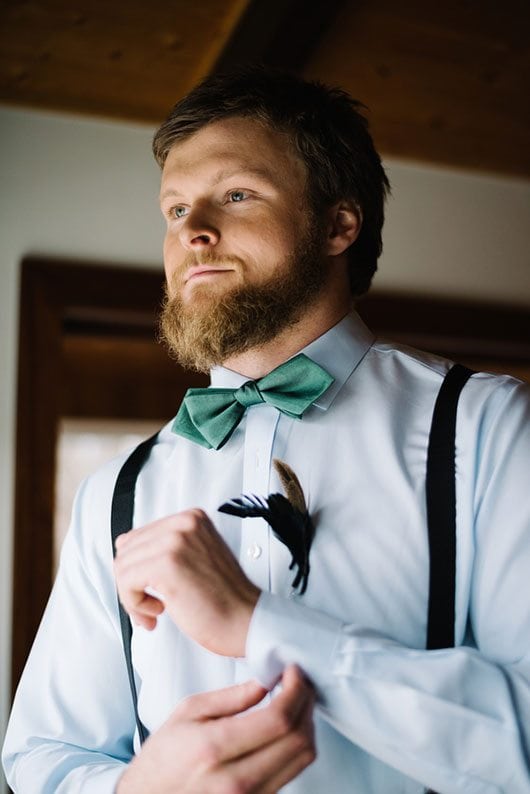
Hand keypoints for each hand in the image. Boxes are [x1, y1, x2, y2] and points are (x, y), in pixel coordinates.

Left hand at [114, 509, 259, 655]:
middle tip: (151, 605)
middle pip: (127, 550)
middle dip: (132, 583)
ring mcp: (175, 541)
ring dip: (133, 597)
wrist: (246, 620)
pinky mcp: (167, 563)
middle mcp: (184, 523)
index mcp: (192, 518)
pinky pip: (126, 580)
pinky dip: (134, 603)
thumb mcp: (196, 557)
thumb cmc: (224, 598)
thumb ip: (167, 547)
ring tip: (155, 610)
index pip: (138, 536)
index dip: (139, 569)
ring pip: (122, 566)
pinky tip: (158, 611)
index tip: (152, 589)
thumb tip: (125, 548)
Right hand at [116, 665, 315, 793]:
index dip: (296, 690)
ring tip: (294, 702)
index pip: (278, 719)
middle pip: (298, 740)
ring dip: (306, 724)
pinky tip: (285, 728)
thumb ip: (231, 697)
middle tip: (298, 683)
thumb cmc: (163, 759)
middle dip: (306, 703)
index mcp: (214, 748)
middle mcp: (235, 781)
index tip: (293, 673)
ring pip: (302, 758)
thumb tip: (265, 681)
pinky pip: (292, 773)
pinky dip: (296, 745)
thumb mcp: (187, 713)